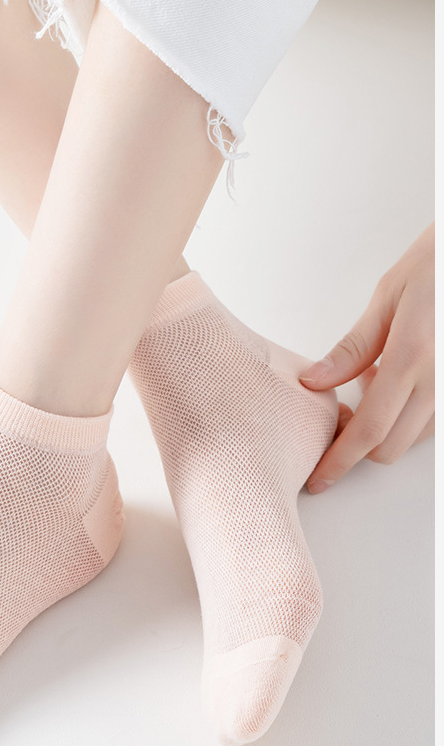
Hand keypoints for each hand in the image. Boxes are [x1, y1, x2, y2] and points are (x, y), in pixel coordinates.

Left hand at [299, 224, 433, 492]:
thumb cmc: (434, 266)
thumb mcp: (386, 297)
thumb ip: (352, 347)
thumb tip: (314, 382)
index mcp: (411, 356)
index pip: (370, 429)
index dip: (340, 461)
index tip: (319, 478)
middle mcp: (439, 380)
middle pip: (390, 447)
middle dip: (357, 447)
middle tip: (336, 416)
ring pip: (412, 438)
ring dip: (383, 429)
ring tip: (369, 382)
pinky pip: (432, 421)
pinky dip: (407, 415)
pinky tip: (395, 380)